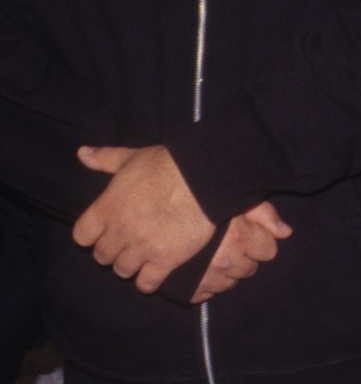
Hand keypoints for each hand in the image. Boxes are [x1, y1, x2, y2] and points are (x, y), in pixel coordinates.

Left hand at [72, 145, 215, 293]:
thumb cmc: (167, 164)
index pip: (82, 236)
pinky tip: (156, 271)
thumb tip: (82, 153)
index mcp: (106, 208)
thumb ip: (105, 158)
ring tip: (143, 257)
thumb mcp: (132, 157)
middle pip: (102, 256)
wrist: (203, 177)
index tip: (104, 233)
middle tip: (128, 244)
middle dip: (113, 251)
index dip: (92, 236)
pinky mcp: (165, 260)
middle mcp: (119, 232)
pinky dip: (148, 281)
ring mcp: (141, 248)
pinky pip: (146, 284)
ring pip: (123, 271)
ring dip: (131, 265)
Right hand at [191, 200, 293, 302]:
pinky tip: (197, 271)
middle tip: (229, 244)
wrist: (146, 215)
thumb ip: (262, 213)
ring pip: (229, 284)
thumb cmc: (193, 200)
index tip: (250, 235)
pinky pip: (205, 295)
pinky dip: (204, 285)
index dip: (260, 241)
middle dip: (244, 258)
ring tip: (212, 255)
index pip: (269, 250)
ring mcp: (206, 278)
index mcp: (240, 238)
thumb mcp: (230, 197)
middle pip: (250, 269)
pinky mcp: (186, 291)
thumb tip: (286, 232)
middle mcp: (226, 261)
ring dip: (224, 273)